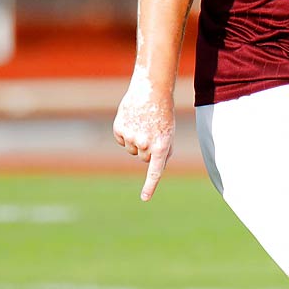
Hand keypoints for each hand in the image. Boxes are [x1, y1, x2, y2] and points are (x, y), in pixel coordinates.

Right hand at [112, 74, 175, 200]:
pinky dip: (125, 132)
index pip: (155, 171)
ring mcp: (131, 137)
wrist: (151, 90)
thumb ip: (164, 151)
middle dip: (147, 149)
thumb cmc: (163, 112)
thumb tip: (155, 166)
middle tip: (151, 131)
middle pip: (143, 158)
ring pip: (132, 149)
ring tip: (143, 123)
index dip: (150, 186)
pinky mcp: (119, 130)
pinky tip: (132, 119)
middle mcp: (146, 144)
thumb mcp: (169, 133)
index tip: (145, 198)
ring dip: (136, 140)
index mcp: (161, 145)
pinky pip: (121, 140)